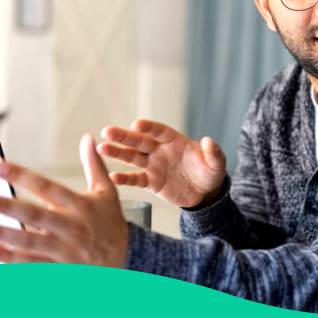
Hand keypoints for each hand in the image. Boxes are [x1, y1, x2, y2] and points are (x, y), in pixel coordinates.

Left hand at [0, 135, 128, 266]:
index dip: (22, 176)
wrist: (126, 258)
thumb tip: (88, 139)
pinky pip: (32, 265)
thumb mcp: (106, 191)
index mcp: (81, 205)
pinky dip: (10, 259)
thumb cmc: (111, 222)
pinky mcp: (60, 269)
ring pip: (29, 242)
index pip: (48, 187)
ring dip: (1, 234)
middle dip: (7, 207)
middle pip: (35, 215)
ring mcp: (65, 250)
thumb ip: (94, 165)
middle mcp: (72, 227)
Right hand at [97, 120, 226, 208]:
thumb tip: (208, 141)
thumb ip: (213, 152)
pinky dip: (124, 178)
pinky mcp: (150, 182)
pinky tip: (112, 176)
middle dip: (124, 137)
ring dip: (117, 153)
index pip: (159, 131)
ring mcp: (153, 165)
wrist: (205, 193)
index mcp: (174, 141)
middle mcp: (160, 150)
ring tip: (101, 149)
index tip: (136, 124)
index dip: (149, 128)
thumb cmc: (209, 172)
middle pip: (140, 141)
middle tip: (107, 131)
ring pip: (132, 157)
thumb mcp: (216, 163)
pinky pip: (135, 179)